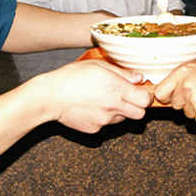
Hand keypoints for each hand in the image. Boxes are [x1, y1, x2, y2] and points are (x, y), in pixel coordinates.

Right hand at [34, 60, 152, 132]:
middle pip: (140, 114)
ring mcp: (104, 120)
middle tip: (129, 98)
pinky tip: (92, 108)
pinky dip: (104, 118)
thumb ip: (122, 73)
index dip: (147, 96)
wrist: (49, 97)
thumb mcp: (98, 66)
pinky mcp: (94, 129)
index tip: (142, 92)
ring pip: (123, 119)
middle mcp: (113, 107)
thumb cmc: (71, 77)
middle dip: (138, 107)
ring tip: (104, 100)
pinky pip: (106, 124)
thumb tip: (139, 78)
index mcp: (117, 89)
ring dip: (120, 112)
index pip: (146, 100)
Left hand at [153, 62, 195, 126]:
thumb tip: (169, 91)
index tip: (171, 98)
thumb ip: (184, 78)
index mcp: (183, 71)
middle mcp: (186, 86)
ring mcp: (194, 101)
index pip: (160, 91)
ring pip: (187, 114)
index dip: (167, 96)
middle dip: (186, 103)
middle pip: (175, 105)